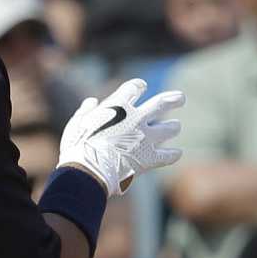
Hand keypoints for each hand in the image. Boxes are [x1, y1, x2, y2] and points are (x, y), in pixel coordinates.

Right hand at [57, 77, 182, 194]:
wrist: (87, 171)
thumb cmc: (78, 147)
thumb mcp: (76, 124)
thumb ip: (85, 112)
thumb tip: (91, 102)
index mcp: (118, 106)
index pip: (134, 87)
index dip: (138, 86)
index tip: (141, 86)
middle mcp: (136, 118)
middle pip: (162, 103)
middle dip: (174, 99)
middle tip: (180, 98)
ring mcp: (146, 138)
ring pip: (170, 128)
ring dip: (173, 127)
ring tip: (175, 126)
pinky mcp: (150, 158)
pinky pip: (168, 156)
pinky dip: (173, 155)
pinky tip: (176, 153)